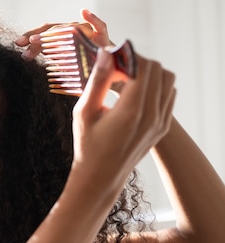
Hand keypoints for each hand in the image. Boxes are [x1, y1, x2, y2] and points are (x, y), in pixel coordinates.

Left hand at [16, 9, 113, 59]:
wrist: (105, 67)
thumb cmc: (80, 63)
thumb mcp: (59, 62)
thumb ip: (44, 56)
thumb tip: (25, 55)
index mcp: (60, 36)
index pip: (43, 33)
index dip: (30, 36)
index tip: (18, 43)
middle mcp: (71, 30)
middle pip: (53, 29)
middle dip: (38, 37)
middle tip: (25, 44)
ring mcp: (86, 30)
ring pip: (70, 28)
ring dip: (56, 33)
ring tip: (44, 38)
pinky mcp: (102, 33)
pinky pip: (98, 24)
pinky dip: (92, 17)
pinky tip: (84, 12)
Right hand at [70, 49, 176, 187]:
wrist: (100, 177)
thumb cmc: (87, 146)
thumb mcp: (84, 112)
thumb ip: (97, 81)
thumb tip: (106, 53)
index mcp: (131, 111)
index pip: (143, 66)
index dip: (126, 57)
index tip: (110, 62)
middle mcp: (152, 115)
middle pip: (157, 69)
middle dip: (137, 63)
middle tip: (116, 71)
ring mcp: (161, 122)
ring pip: (168, 80)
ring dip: (149, 74)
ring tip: (126, 83)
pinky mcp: (163, 126)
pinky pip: (169, 95)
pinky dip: (155, 87)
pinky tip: (135, 96)